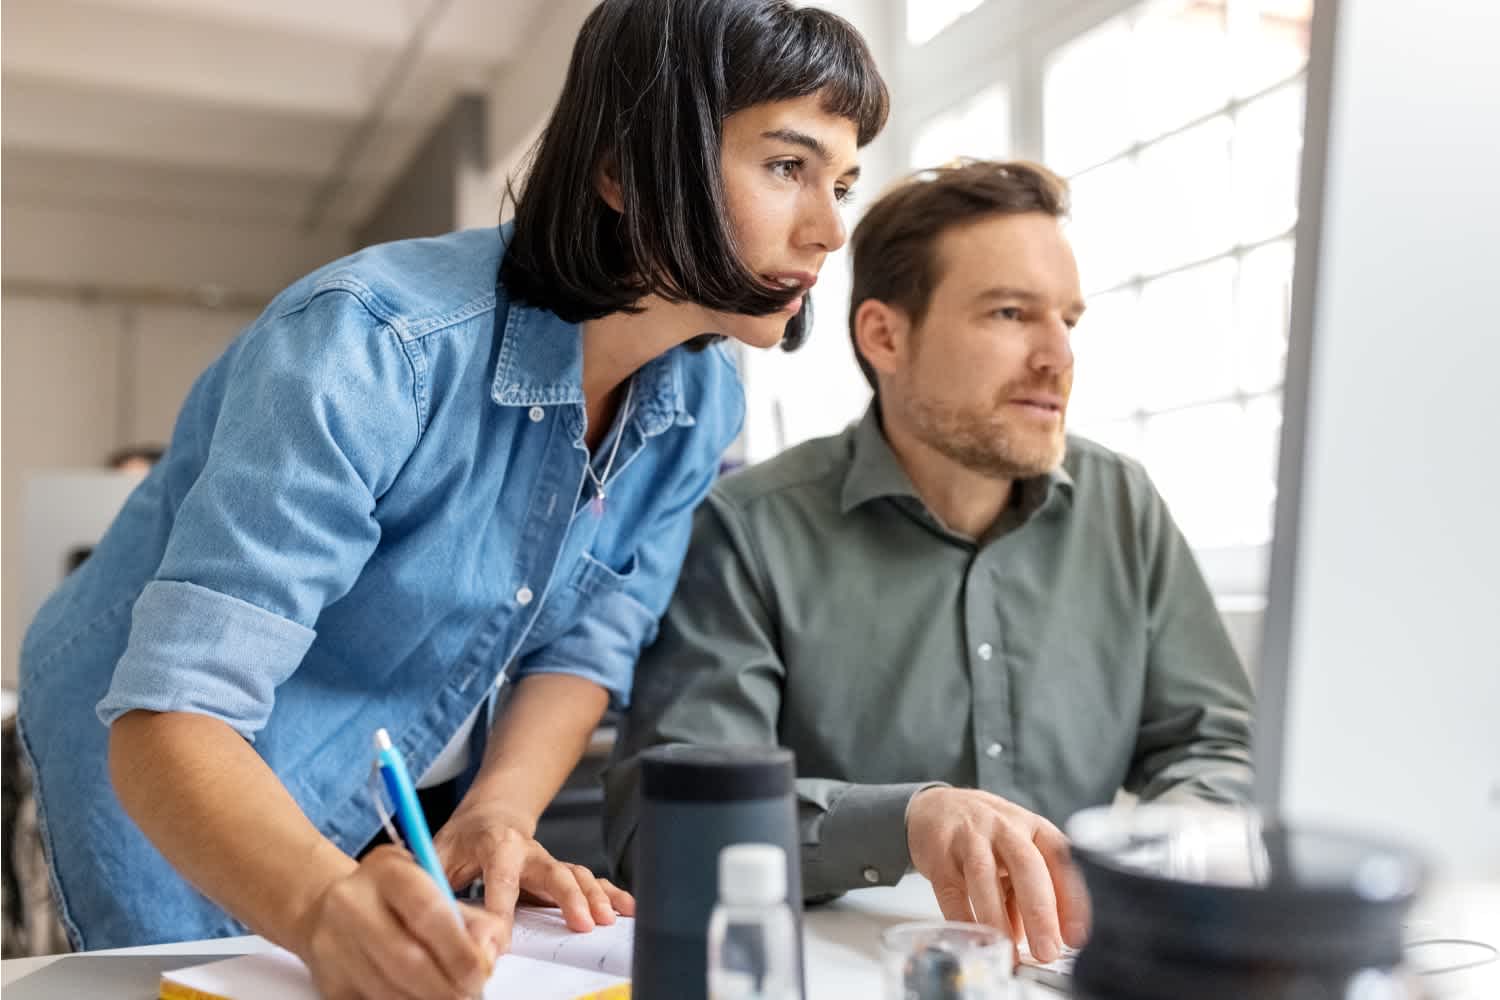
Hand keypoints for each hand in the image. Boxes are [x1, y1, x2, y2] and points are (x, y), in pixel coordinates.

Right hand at [297, 845, 503, 999]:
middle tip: (471, 993)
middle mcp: (353, 904)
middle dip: (447, 985)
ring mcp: (334, 944)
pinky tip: (419, 997)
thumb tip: (491, 951)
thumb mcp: (429, 885)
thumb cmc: (390, 895)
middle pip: (407, 958)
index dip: (458, 948)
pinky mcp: (329, 980)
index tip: (482, 970)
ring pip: (389, 989)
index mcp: (387, 871)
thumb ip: (468, 916)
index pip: (427, 911)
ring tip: (450, 995)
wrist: (326, 905)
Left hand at [433, 797, 634, 949]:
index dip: (501, 911)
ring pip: (575, 875)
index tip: (499, 943)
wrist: (491, 815)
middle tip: (581, 925)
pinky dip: (610, 893)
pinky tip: (626, 908)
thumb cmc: (462, 839)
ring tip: (606, 920)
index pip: (500, 878)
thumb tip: (427, 914)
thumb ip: (433, 880)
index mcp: (496, 845)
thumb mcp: (438, 853)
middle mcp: (528, 851)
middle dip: (569, 897)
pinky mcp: (561, 872)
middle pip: (553, 871)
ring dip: (594, 896)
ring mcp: (548, 861)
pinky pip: (589, 881)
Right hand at [906, 787, 1089, 962]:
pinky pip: (951, 889)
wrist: (933, 806)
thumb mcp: (1013, 854)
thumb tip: (1039, 940)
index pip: (1061, 860)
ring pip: (984, 875)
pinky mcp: (938, 852)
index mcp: (1032, 827)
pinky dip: (963, 918)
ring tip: (1008, 951)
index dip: (1073, 899)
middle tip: (1047, 950)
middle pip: (1026, 865)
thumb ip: (1026, 893)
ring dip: (998, 918)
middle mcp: (1004, 827)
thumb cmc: (984, 834)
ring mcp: (969, 836)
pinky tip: (973, 939)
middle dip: (1039, 911)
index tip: (1077, 936)